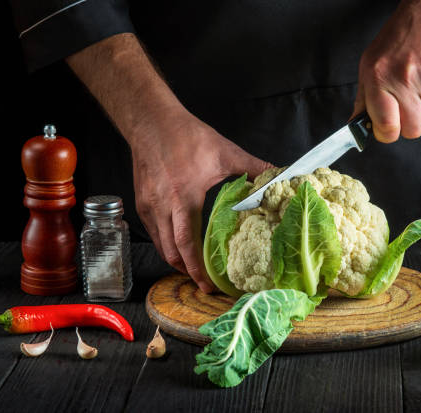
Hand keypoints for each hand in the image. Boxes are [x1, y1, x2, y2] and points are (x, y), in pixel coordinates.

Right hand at [129, 109, 271, 292]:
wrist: (152, 121)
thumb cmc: (186, 135)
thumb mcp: (225, 152)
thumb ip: (254, 168)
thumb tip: (278, 177)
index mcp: (183, 197)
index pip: (187, 244)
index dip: (197, 269)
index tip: (208, 285)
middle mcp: (161, 206)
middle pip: (170, 252)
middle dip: (187, 272)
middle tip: (204, 283)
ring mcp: (148, 205)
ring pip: (160, 244)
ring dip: (175, 259)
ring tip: (193, 267)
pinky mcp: (142, 201)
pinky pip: (153, 231)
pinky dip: (166, 243)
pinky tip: (179, 243)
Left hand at [352, 0, 420, 141]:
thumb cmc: (398, 40)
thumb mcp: (369, 65)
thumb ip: (363, 99)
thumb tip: (357, 126)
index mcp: (380, 77)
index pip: (387, 126)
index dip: (387, 133)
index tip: (388, 129)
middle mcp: (406, 78)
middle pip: (413, 129)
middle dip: (409, 124)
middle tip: (407, 107)